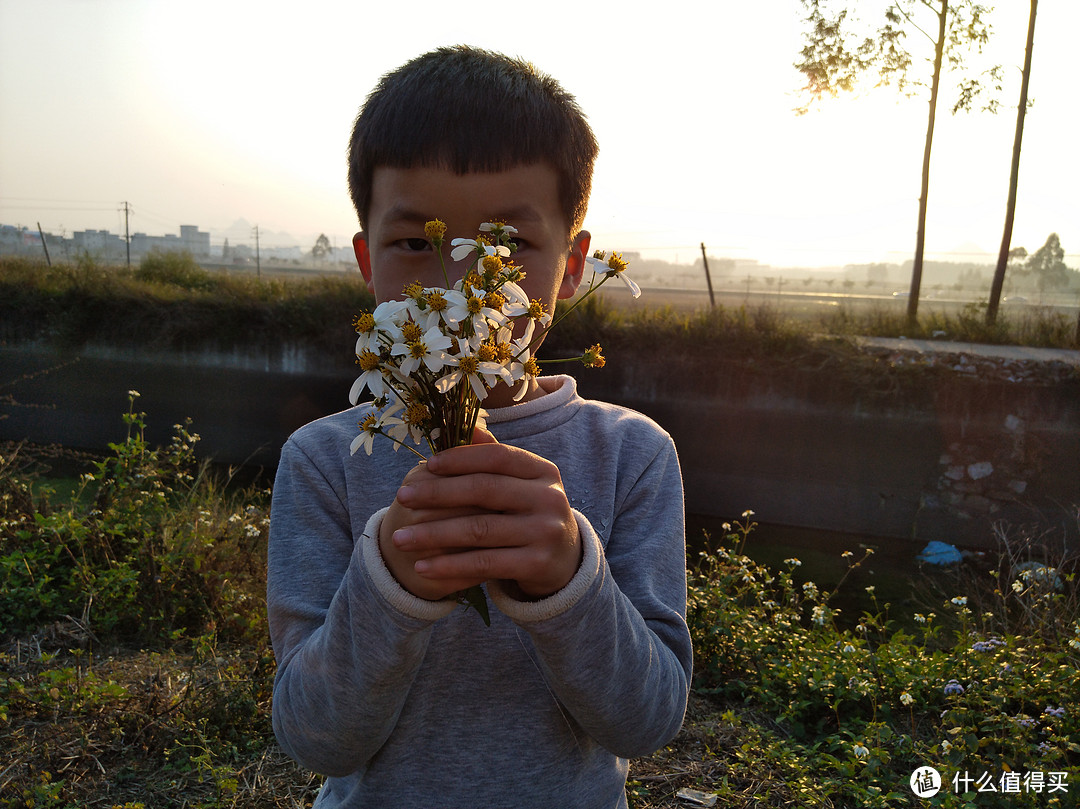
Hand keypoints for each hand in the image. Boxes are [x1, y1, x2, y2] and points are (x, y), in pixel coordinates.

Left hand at [381, 428, 580, 600]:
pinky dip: (448, 566)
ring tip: (400, 538)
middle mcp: (550, 498)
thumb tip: (470, 425)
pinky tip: (421, 567)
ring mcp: (546, 532)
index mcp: (543, 471)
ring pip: (478, 530)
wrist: (563, 562)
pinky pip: (483, 564)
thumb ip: (495, 458)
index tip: (427, 464)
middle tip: (401, 498)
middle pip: (484, 490)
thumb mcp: (521, 484)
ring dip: (432, 534)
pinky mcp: (537, 565)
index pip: (497, 456)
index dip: (460, 458)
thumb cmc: (529, 515)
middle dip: (437, 493)